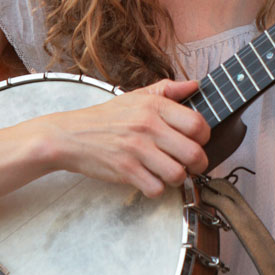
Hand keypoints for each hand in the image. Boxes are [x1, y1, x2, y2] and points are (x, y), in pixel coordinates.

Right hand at [36, 78, 210, 196]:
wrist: (70, 135)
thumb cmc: (106, 117)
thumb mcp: (136, 96)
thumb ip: (168, 90)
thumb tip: (195, 86)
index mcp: (155, 106)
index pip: (198, 124)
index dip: (204, 137)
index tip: (197, 141)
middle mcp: (148, 126)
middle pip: (194, 153)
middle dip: (198, 164)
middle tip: (190, 164)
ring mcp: (137, 149)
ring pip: (178, 174)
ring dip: (176, 178)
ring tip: (168, 171)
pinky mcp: (125, 170)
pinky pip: (157, 188)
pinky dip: (156, 188)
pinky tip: (150, 179)